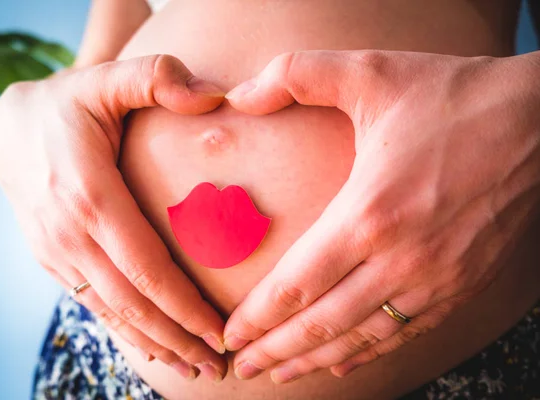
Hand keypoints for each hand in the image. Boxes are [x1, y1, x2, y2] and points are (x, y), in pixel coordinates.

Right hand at [0, 55, 228, 381]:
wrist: (12, 127)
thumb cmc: (71, 104)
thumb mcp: (107, 77)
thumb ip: (156, 77)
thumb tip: (213, 95)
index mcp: (89, 195)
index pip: (146, 268)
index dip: (184, 306)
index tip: (221, 332)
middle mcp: (69, 234)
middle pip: (132, 303)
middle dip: (177, 338)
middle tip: (219, 365)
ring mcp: (56, 252)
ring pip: (111, 312)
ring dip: (155, 343)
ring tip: (194, 367)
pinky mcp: (53, 260)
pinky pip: (92, 305)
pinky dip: (124, 331)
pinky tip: (153, 345)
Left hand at [223, 50, 539, 381]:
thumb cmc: (452, 97)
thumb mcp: (371, 72)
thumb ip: (296, 75)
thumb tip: (239, 94)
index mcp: (371, 213)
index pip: (298, 284)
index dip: (259, 318)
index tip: (230, 336)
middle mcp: (403, 258)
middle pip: (324, 322)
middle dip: (275, 350)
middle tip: (241, 368)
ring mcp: (437, 278)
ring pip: (363, 337)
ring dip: (315, 359)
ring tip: (280, 373)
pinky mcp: (462, 283)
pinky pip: (405, 331)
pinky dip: (367, 351)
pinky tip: (342, 360)